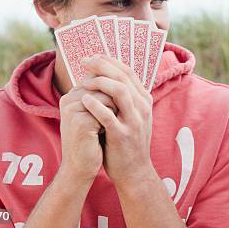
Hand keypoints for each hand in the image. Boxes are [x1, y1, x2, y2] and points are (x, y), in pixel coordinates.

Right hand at [58, 85, 116, 182]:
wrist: (81, 168)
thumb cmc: (92, 140)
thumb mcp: (96, 113)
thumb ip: (102, 94)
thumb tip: (121, 74)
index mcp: (73, 94)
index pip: (101, 78)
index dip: (113, 95)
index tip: (107, 114)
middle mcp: (69, 98)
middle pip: (106, 85)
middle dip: (115, 103)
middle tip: (108, 122)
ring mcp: (72, 109)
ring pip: (108, 96)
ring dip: (114, 111)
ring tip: (104, 127)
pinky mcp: (79, 121)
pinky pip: (106, 111)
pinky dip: (110, 122)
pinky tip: (102, 134)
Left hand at [80, 55, 153, 186]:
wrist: (134, 171)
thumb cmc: (127, 141)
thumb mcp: (132, 115)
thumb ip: (124, 97)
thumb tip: (106, 76)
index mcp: (144, 99)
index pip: (128, 71)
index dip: (109, 61)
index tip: (93, 56)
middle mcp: (142, 106)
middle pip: (123, 76)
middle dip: (102, 66)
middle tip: (85, 61)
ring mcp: (134, 120)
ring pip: (119, 91)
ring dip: (100, 82)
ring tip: (84, 81)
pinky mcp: (122, 135)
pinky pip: (107, 116)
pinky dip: (95, 105)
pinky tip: (84, 99)